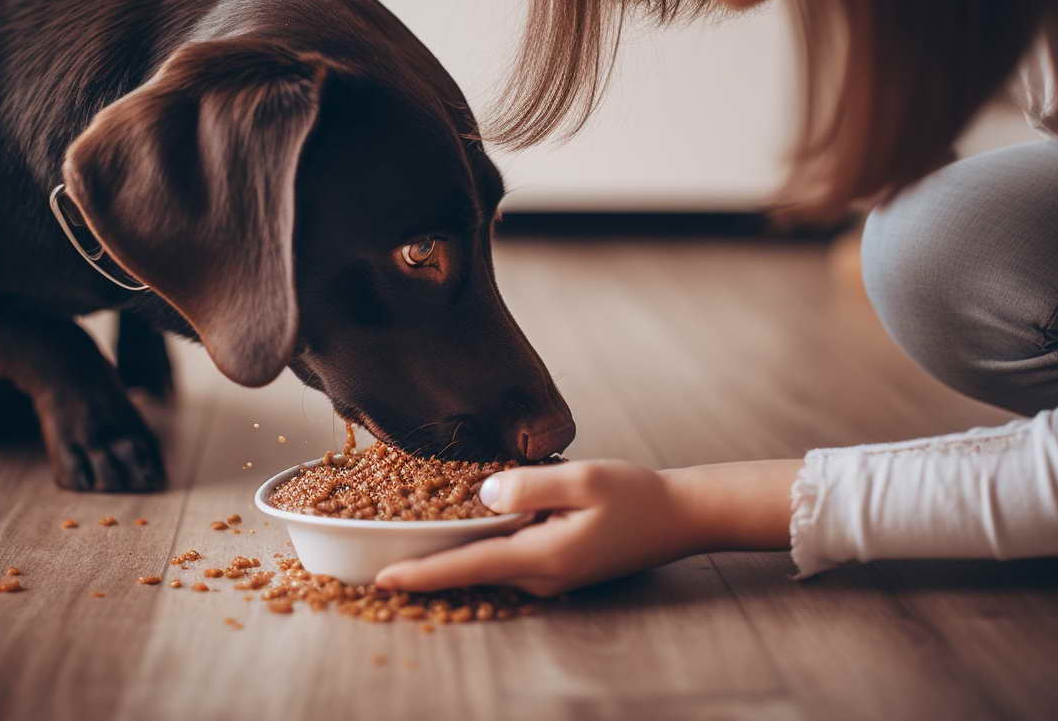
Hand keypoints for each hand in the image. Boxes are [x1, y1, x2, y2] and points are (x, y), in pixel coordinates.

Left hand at [375, 458, 801, 595]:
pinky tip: (464, 525)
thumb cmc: (634, 494)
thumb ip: (528, 485)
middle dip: (426, 563)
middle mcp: (540, 576)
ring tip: (408, 534)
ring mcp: (549, 576)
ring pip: (488, 564)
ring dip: (453, 553)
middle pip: (470, 570)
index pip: (468, 566)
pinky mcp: (557, 567)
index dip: (422, 573)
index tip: (381, 579)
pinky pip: (507, 559)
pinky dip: (481, 547)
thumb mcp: (582, 478)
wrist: (679, 516)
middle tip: (377, 552)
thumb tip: (483, 495)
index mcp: (542, 556)